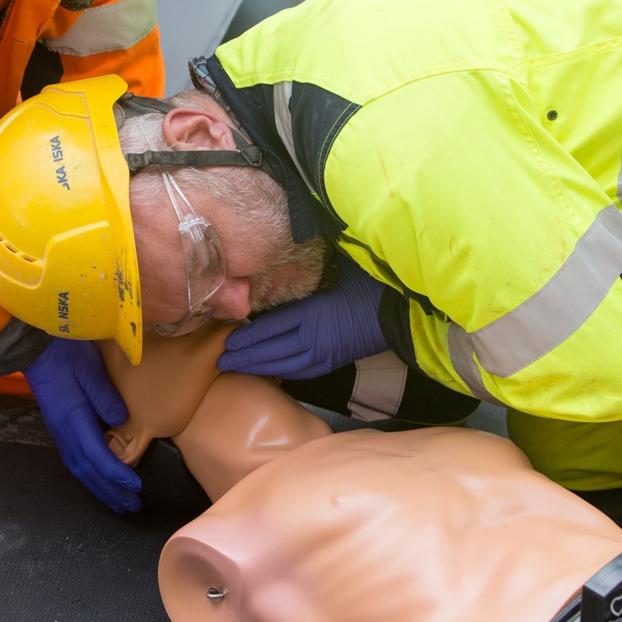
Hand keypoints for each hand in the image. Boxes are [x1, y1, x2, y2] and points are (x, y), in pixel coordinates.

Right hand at [22, 338, 141, 512]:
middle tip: (131, 506)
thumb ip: (105, 396)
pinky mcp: (59, 428)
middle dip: (110, 491)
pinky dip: (88, 476)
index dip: (116, 473)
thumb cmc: (63, 353)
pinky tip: (98, 481)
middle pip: (88, 470)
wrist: (34, 347)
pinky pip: (75, 460)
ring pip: (79, 469)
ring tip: (117, 502)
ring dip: (99, 488)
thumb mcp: (89, 369)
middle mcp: (64, 432)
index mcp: (73, 419)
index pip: (97, 455)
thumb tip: (121, 421)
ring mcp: (59, 431)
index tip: (135, 485)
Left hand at [218, 255, 388, 378]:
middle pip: (271, 351)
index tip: (227, 338)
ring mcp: (324, 354)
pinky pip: (300, 372)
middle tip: (221, 361)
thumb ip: (311, 267)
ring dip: (258, 368)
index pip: (271, 328)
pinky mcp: (332, 363)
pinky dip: (280, 371)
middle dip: (244, 358)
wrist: (400, 312)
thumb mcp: (338, 269)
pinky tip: (268, 369)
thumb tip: (288, 250)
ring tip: (236, 368)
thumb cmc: (370, 285)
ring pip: (283, 366)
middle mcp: (315, 338)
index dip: (247, 336)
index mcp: (314, 313)